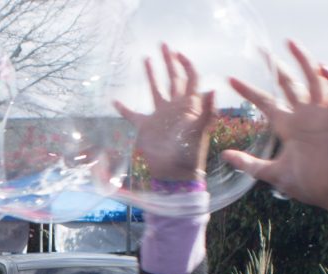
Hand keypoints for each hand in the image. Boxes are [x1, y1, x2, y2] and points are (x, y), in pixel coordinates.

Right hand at [113, 43, 214, 180]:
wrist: (174, 173)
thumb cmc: (190, 154)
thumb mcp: (200, 131)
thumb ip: (207, 111)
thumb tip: (213, 89)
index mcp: (188, 105)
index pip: (190, 78)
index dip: (186, 64)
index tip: (178, 53)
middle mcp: (174, 107)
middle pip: (172, 78)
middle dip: (169, 61)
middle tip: (164, 44)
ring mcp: (159, 116)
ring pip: (155, 90)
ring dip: (151, 75)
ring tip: (146, 59)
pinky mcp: (146, 127)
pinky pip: (132, 115)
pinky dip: (123, 109)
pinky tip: (115, 102)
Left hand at [220, 40, 327, 210]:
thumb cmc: (308, 183)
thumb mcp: (271, 173)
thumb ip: (249, 164)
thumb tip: (224, 155)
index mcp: (287, 127)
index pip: (266, 102)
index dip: (249, 91)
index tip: (231, 79)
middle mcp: (303, 117)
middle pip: (288, 85)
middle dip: (276, 67)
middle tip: (261, 50)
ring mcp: (321, 116)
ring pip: (313, 82)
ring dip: (303, 62)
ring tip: (291, 44)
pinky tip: (323, 69)